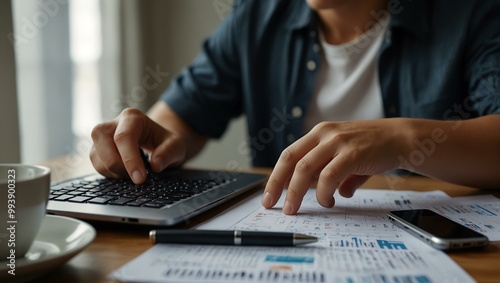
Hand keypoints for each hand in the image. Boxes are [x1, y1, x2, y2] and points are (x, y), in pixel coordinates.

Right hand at [90, 108, 186, 183]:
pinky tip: (124, 173)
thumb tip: (155, 165)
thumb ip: (169, 153)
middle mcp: (113, 123)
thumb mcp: (176, 145)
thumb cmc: (164, 142)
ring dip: (114, 171)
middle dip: (118, 165)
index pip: (124, 136)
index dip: (129, 159)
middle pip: (102, 141)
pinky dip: (109, 173)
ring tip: (133, 173)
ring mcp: (102, 136)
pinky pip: (96, 164)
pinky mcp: (97, 149)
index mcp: (133, 117)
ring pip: (95, 155)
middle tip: (138, 177)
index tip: (140, 178)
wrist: (157, 142)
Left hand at [262, 119, 408, 213]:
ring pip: (305, 170)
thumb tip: (337, 194)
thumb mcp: (347, 157)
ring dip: (296, 193)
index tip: (268, 196)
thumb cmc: (372, 148)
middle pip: (291, 162)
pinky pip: (328, 176)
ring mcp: (337, 142)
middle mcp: (324, 134)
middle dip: (279, 186)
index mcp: (318, 134)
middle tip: (275, 207)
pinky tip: (328, 201)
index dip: (275, 177)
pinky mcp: (351, 153)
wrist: (400, 138)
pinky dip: (323, 192)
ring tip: (295, 209)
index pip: (289, 155)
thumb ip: (338, 174)